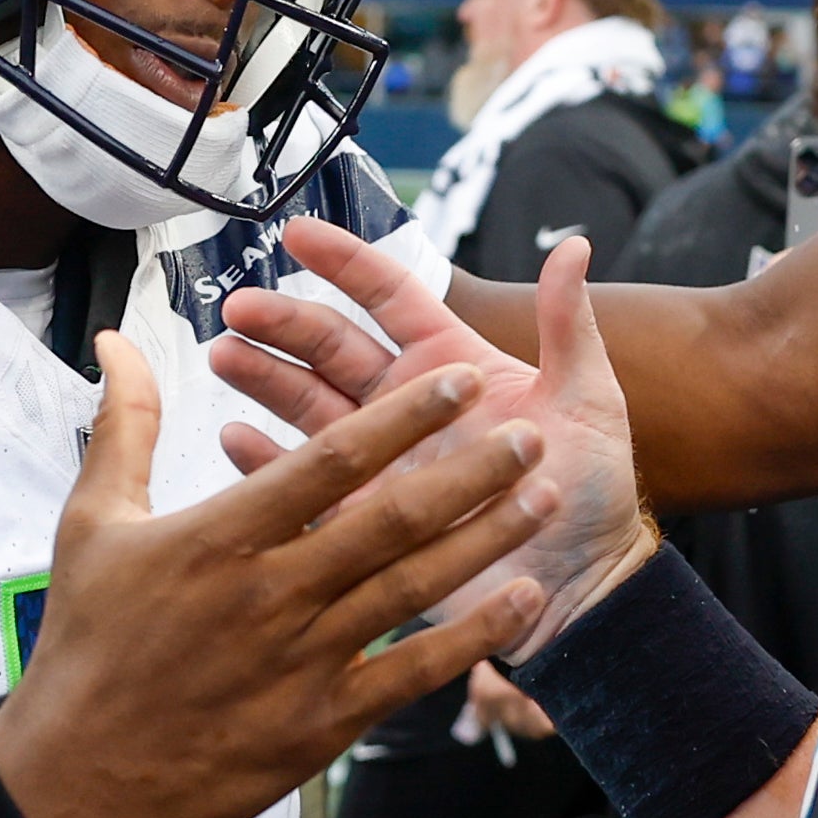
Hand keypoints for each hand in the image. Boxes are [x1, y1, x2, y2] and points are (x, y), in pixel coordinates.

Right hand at [0, 328, 553, 817]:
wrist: (77, 774)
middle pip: (389, 519)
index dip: (401, 416)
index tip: (459, 379)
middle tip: (532, 434)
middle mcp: (269, 593)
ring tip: (543, 499)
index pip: (327, 460)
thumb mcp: (92, 523)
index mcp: (219, 535)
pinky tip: (519, 601)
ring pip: (411, 588)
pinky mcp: (319, 723)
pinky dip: (469, 637)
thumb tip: (120, 341)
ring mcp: (299, 661)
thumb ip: (125, 426)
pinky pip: (409, 673)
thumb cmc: (87, 640)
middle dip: (469, 471)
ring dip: (485, 541)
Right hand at [211, 219, 656, 660]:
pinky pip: (309, 486)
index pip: (388, 297)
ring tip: (224, 357)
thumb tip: (573, 245)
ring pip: (310, 406)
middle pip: (333, 347)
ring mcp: (384, 460)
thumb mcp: (588, 399)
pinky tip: (235, 440)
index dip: (344, 261)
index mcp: (452, 364)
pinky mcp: (369, 517)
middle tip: (237, 307)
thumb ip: (569, 325)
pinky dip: (269, 463)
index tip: (297, 233)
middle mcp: (409, 407)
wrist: (585, 585)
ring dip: (265, 380)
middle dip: (284, 321)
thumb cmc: (593, 488)